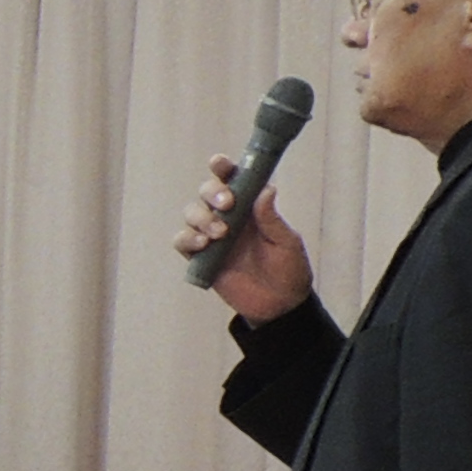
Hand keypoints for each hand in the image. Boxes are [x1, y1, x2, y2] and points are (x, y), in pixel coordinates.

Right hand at [182, 155, 314, 322]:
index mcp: (250, 206)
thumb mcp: (287, 242)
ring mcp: (213, 237)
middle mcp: (228, 217)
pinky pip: (182, 242)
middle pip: (206, 192)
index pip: (232, 180)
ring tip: (219, 234)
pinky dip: (187, 239)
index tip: (220, 165)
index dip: (222, 168)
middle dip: (211, 193)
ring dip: (201, 218)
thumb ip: (272, 218)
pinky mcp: (201, 258)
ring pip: (191, 214)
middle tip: (227, 205)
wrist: (279, 306)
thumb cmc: (289, 269)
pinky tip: (203, 245)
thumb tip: (266, 189)